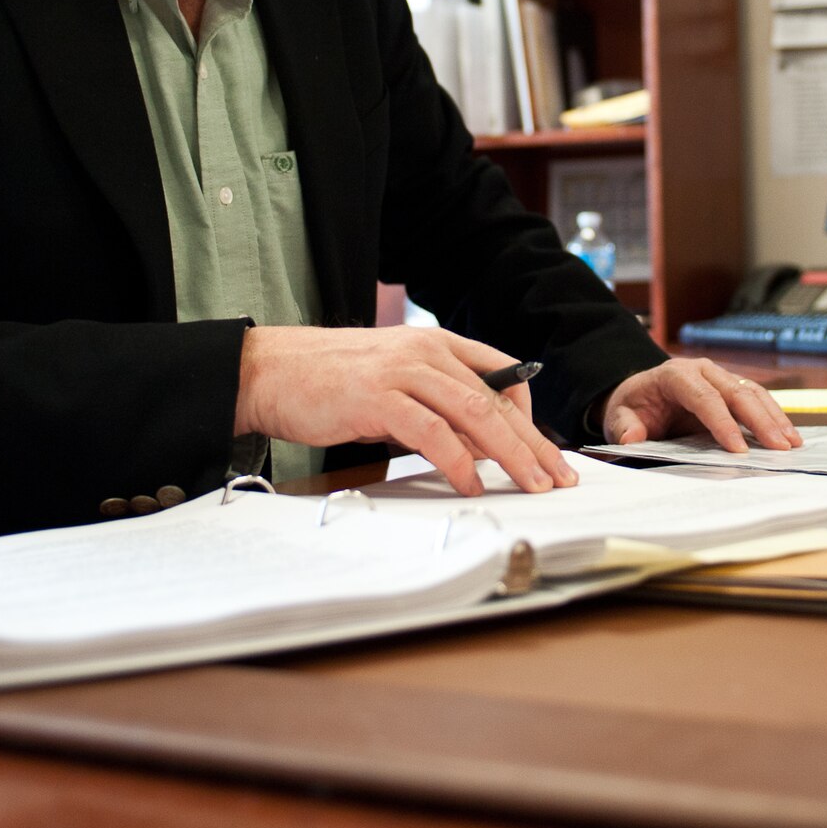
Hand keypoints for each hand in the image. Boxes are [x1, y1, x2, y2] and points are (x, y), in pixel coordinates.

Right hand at [234, 325, 576, 496]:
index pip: (500, 373)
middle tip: (557, 475)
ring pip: (474, 413)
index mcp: (432, 343)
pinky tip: (473, 482)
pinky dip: (458, 460)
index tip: (545, 447)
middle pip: (495, 399)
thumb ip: (432, 406)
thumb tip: (474, 446)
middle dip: (532, 441)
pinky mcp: (379, 398)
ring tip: (530, 484)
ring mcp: (402, 372)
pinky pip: (432, 431)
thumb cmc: (327, 381)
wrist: (269, 371)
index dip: (529, 413)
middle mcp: (425, 351)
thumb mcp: (392, 384)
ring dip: (510, 453)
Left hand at [598, 358, 801, 452]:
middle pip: (736, 392)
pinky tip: (788, 436)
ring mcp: (719, 377)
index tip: (739, 450)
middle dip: (760, 421)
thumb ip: (624, 426)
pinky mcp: (730, 388)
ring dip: (774, 418)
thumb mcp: (619, 417)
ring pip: (752, 393)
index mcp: (675, 375)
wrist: (639, 394)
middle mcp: (702, 370)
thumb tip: (632, 438)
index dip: (723, 423)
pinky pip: (756, 400)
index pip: (704, 397)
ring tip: (792, 444)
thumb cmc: (633, 407)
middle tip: (780, 447)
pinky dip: (773, 416)